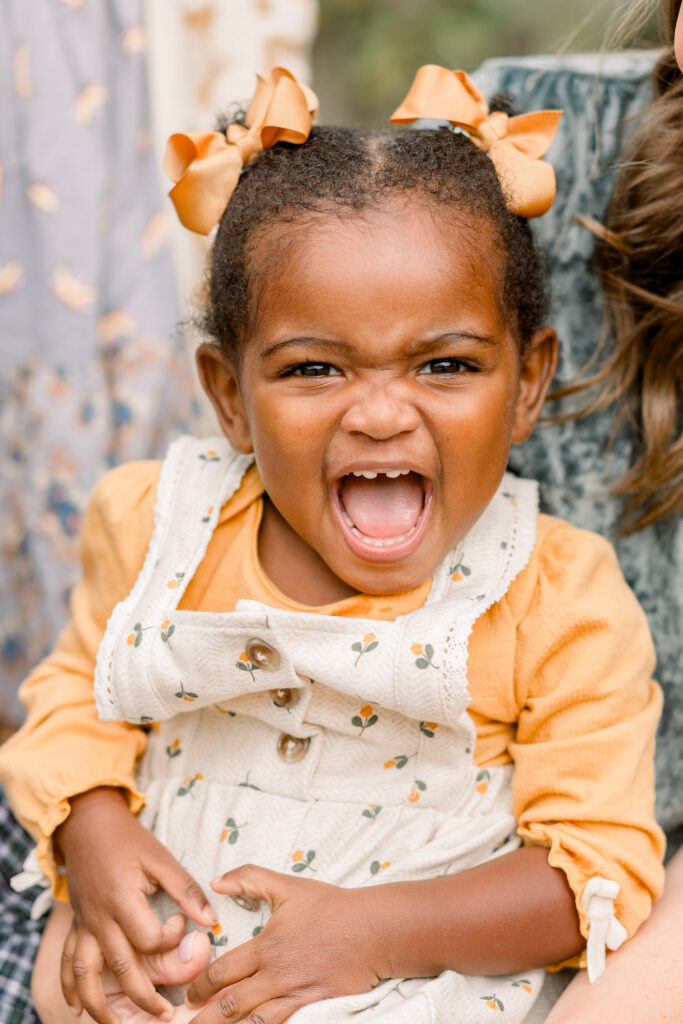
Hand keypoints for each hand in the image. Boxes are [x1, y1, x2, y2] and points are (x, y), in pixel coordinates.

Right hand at [55, 787, 216, 1023]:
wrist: (89, 826)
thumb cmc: (129, 840)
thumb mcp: (161, 857)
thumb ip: (185, 889)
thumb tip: (211, 919)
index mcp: (122, 899)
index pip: (147, 939)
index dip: (170, 939)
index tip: (180, 923)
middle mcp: (99, 918)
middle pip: (120, 967)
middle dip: (143, 996)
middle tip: (165, 1015)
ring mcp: (84, 925)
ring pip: (86, 975)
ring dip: (99, 1006)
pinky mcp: (76, 925)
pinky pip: (67, 962)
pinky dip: (70, 988)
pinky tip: (76, 1008)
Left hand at [185, 865, 387, 1023]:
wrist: (374, 929)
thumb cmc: (331, 906)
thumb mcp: (287, 886)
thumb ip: (249, 879)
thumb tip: (216, 880)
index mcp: (266, 946)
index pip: (221, 972)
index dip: (199, 987)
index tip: (189, 996)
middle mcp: (277, 975)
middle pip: (230, 1005)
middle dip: (204, 1019)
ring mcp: (296, 996)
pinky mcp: (316, 1011)